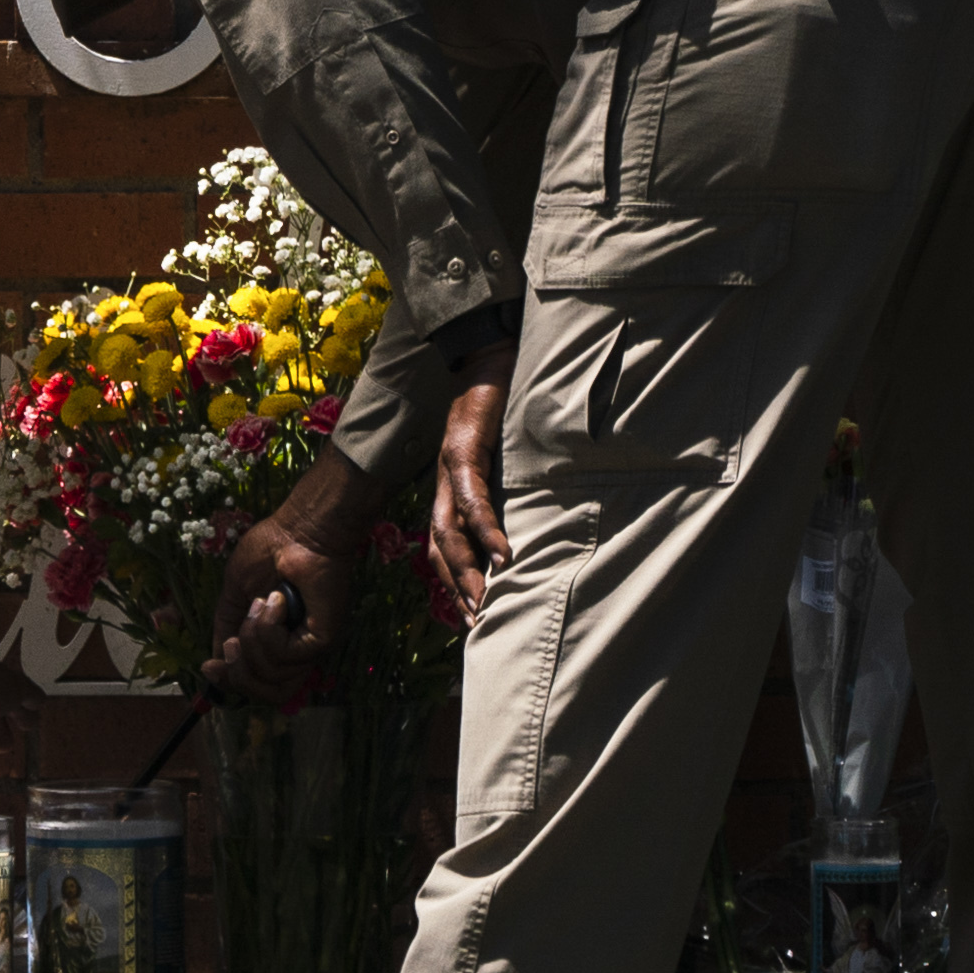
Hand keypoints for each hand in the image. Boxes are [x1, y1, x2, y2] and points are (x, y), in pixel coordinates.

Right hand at [217, 466, 365, 702]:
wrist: (298, 530)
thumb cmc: (271, 553)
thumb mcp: (236, 593)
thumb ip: (226, 626)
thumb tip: (215, 659)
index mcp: (279, 644)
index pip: (258, 686)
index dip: (231, 683)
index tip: (208, 667)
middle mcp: (297, 651)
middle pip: (267, 694)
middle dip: (239, 673)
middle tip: (232, 642)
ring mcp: (311, 647)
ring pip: (272, 680)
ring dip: (252, 642)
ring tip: (260, 605)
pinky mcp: (321, 640)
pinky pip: (283, 656)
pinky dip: (269, 629)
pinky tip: (276, 601)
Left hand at [428, 365, 513, 622]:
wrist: (492, 351)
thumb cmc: (506, 404)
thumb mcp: (507, 454)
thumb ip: (512, 484)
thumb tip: (535, 521)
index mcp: (452, 485)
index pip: (442, 542)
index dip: (452, 577)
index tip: (471, 613)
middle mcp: (445, 480)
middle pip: (439, 544)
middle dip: (455, 584)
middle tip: (476, 621)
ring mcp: (451, 464)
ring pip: (448, 527)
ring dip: (465, 566)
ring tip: (485, 597)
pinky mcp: (465, 446)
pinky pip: (471, 495)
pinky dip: (485, 525)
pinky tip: (502, 551)